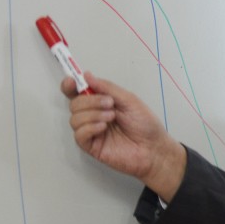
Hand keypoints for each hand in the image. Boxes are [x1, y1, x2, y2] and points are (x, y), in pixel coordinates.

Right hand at [64, 72, 186, 200]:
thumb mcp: (129, 100)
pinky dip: (90, 127)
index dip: (70, 86)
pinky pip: (79, 134)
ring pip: (74, 118)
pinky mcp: (91, 146)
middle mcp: (94, 117)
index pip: (78, 93)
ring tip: (112, 117)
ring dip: (93, 114)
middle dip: (90, 101)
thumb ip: (107, 88)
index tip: (72, 81)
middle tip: (110, 104)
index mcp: (101, 104)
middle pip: (74, 104)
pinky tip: (104, 127)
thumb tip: (87, 76)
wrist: (153, 147)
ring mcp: (92, 132)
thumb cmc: (146, 125)